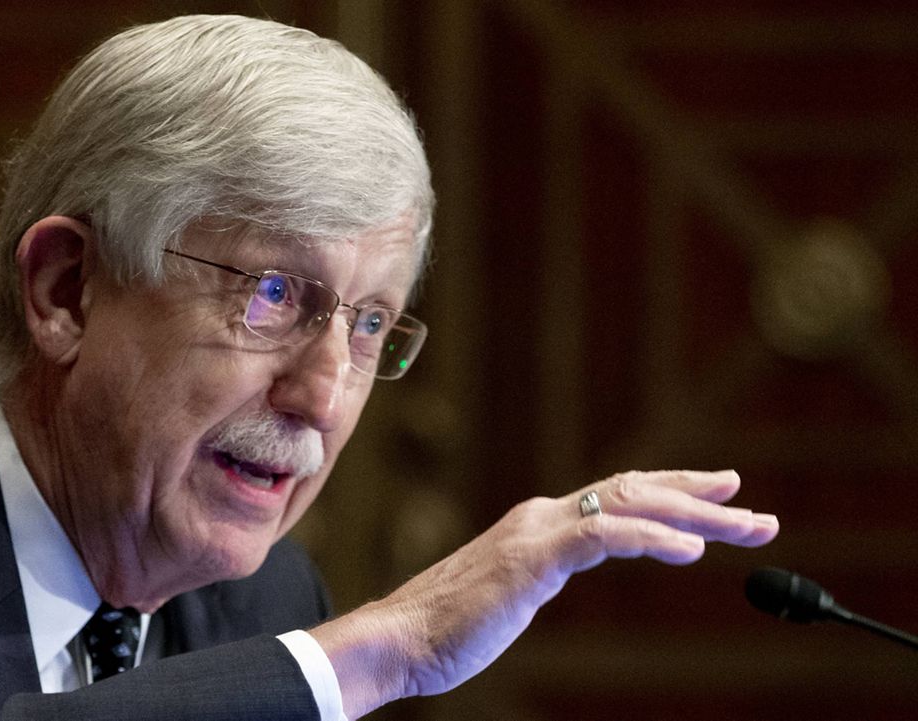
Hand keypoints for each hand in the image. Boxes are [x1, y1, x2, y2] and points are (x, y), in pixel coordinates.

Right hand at [310, 470, 777, 718]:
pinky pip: (602, 536)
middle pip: (635, 490)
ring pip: (630, 506)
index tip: (719, 493)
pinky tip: (690, 550)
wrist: (398, 640)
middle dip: (699, 496)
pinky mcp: (531, 559)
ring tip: (746, 526)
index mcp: (537, 524)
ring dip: (695, 515)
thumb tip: (564, 566)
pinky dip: (651, 537)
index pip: (616, 494)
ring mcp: (535, 533)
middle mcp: (541, 516)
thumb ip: (540, 571)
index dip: (672, 490)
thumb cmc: (446, 629)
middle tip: (754, 509)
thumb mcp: (508, 593)